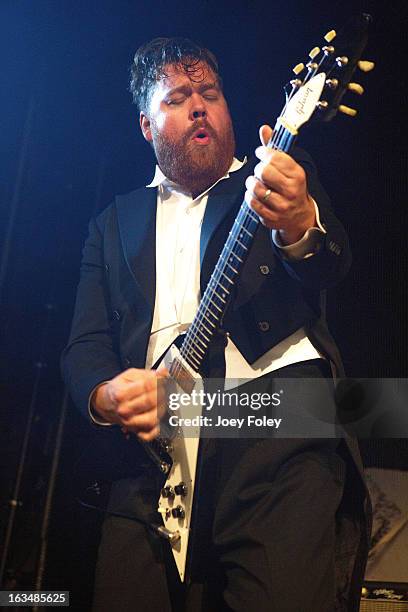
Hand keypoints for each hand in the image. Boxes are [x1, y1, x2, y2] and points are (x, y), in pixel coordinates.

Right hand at [92, 368, 168, 440]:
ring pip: (152, 418)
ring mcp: (129, 423)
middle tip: (164, 387)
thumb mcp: (130, 375)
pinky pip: (148, 435)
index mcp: (120, 394)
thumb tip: (163, 372)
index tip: (162, 377)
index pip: (146, 386)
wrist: (107, 403)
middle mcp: (123, 410)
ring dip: (161, 408)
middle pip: (150, 401)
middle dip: (161, 392)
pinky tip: (156, 417)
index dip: (158, 380)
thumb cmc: (119, 389)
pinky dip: (155, 428)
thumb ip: (147, 374)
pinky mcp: (135, 431)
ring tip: (161, 400)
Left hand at [245, 124, 316, 243]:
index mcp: (297, 175)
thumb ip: (275, 148)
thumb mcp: (289, 168)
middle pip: (264, 172)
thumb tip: (264, 129)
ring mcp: (281, 206)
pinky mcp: (271, 217)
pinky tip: (254, 194)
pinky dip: (249, 196)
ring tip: (256, 183)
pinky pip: (252, 203)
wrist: (299, 216)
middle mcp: (291, 190)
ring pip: (256, 188)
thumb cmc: (292, 188)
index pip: (275, 158)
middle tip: (260, 171)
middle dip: (258, 169)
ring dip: (252, 183)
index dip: (263, 152)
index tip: (260, 153)